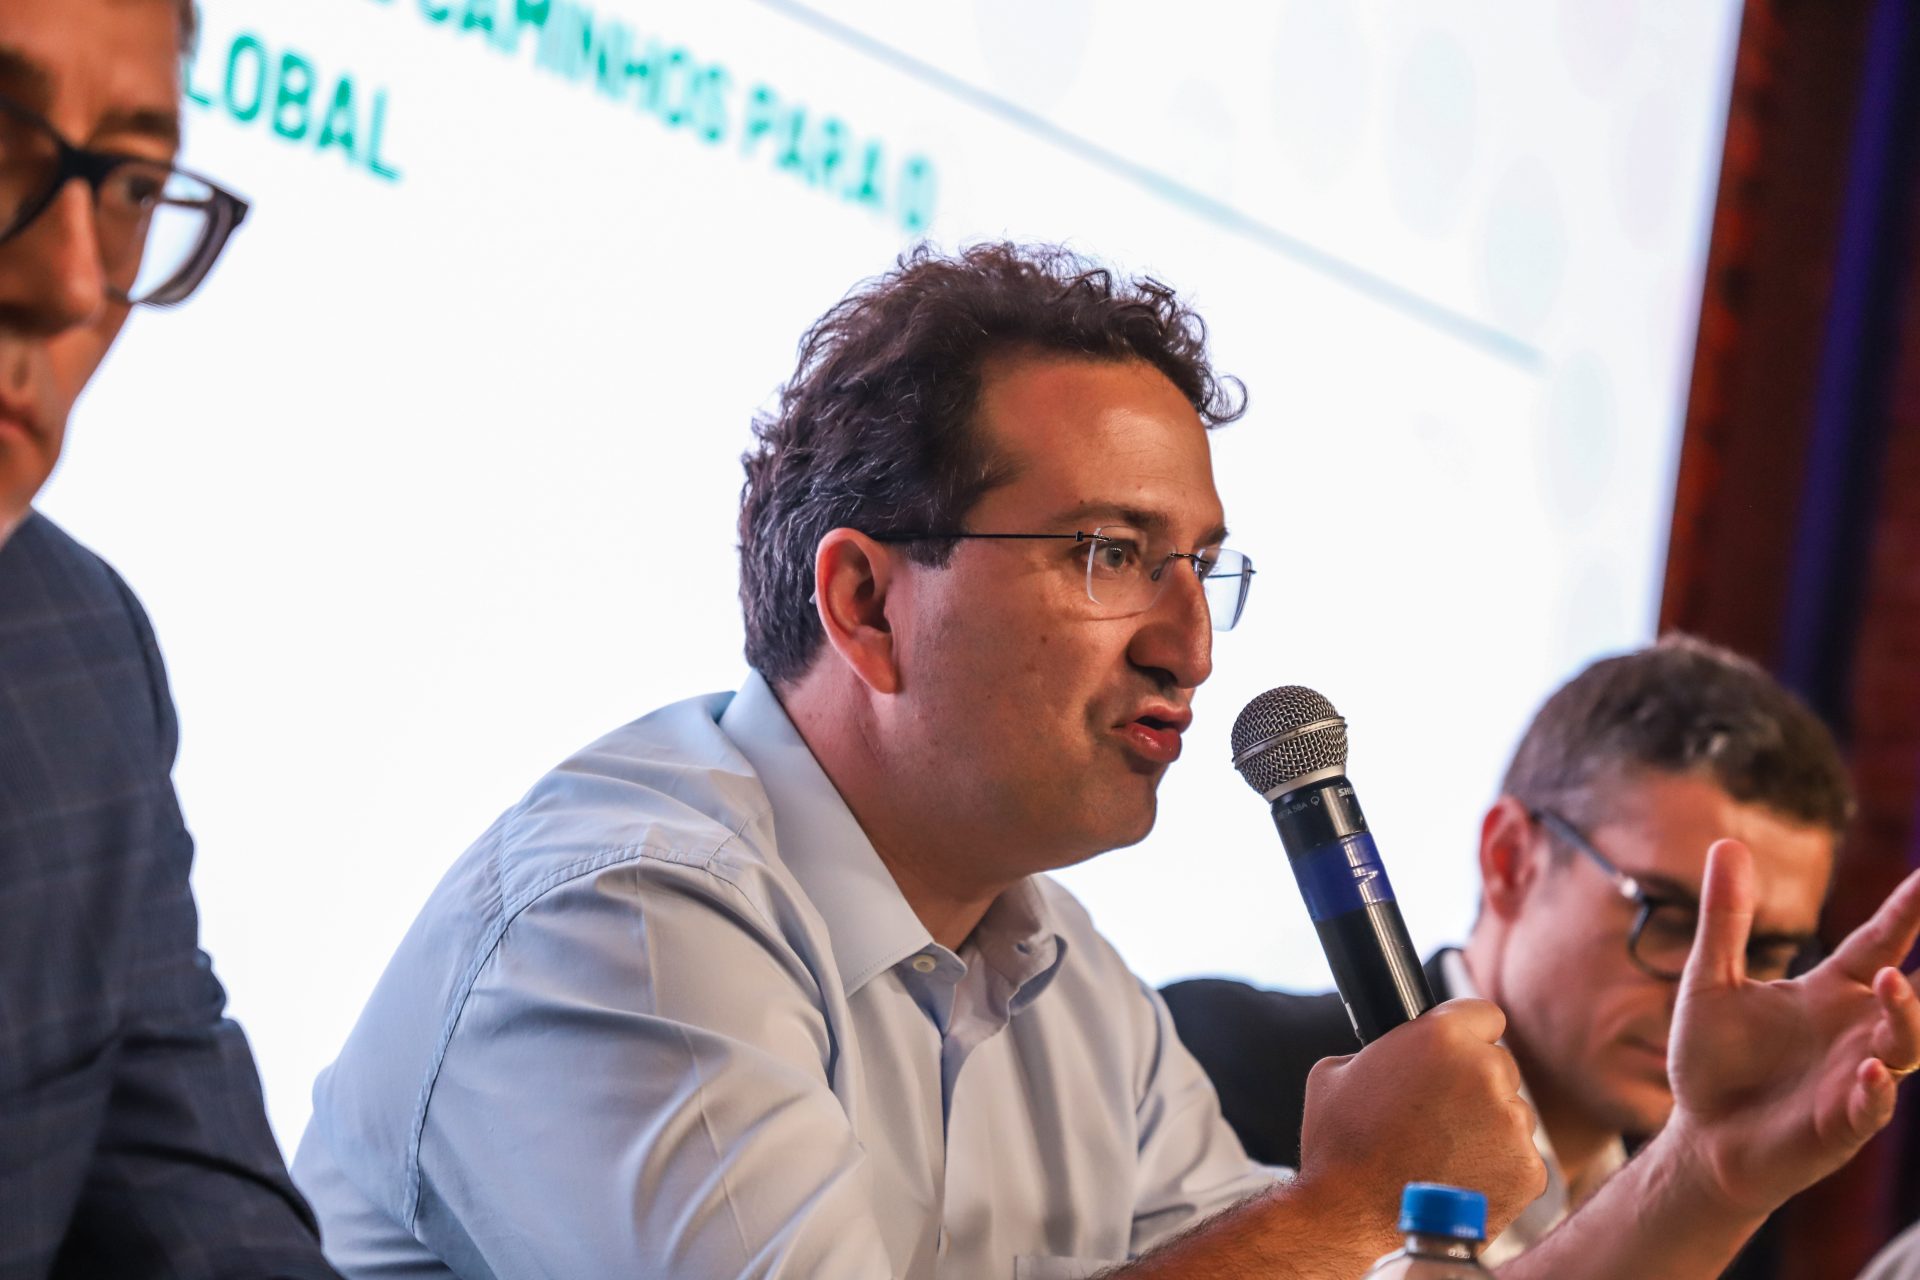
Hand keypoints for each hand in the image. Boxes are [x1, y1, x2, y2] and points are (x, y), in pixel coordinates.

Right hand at [1294, 998, 1546, 1251]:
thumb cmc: (1340, 1145)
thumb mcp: (1337, 1071)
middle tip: (1439, 1113)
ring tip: (1445, 1153)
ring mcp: (1512, 1122)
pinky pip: (1521, 1157)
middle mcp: (1485, 1070)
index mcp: (1441, 1035)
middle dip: (1474, 1084)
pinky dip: (1499, 1167)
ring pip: (1512, 1112)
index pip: (1484, 1014)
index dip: (1467, 1032)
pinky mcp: (1529, 1170)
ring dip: (1488, 1126)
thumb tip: (1396, 1055)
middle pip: (1499, 1065)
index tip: (1456, 1052)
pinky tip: (1461, 1178)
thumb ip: (1381, 1051)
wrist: (1353, 1218)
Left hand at [1666, 839, 1919, 1214]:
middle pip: (1916, 993)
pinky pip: (1870, 1106)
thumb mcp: (1710, 980)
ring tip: (1890, 982)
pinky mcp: (1839, 1123)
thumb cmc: (1712, 1061)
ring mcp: (1855, 1078)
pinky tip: (1870, 1071)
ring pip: (1903, 1044)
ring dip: (1904, 1016)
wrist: (1701, 1137)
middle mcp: (1855, 1031)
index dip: (1908, 910)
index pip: (1880, 942)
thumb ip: (1726, 918)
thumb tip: (1728, 842)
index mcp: (1830, 993)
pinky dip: (1875, 1090)